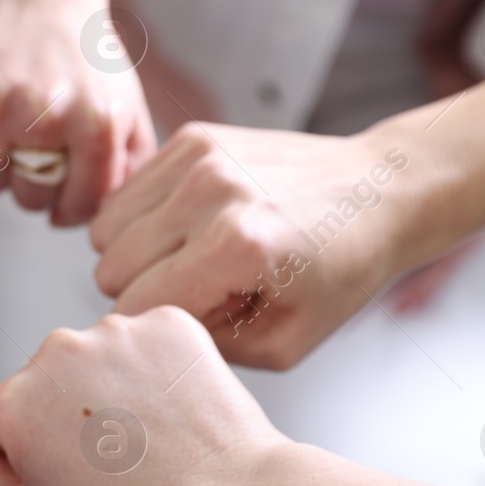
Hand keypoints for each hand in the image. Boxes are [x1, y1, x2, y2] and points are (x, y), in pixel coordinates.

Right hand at [0, 0, 154, 223]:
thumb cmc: (85, 56)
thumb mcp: (128, 104)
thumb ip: (133, 165)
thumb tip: (113, 217)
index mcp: (97, 122)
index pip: (80, 205)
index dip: (73, 207)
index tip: (67, 193)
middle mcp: (46, 115)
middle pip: (29, 198)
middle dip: (35, 186)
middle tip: (37, 155)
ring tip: (12, 132)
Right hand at [0, 307, 285, 485]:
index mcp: (14, 402)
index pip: (1, 416)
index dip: (33, 451)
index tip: (72, 472)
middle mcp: (55, 352)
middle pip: (48, 379)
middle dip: (69, 410)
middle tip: (113, 458)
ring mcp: (113, 331)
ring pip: (98, 355)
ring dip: (114, 384)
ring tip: (150, 435)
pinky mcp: (165, 320)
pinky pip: (148, 340)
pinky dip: (158, 367)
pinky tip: (174, 409)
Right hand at [89, 122, 415, 368]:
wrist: (379, 192)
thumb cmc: (339, 271)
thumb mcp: (283, 343)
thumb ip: (206, 348)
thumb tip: (146, 333)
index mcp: (239, 247)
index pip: (136, 306)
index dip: (153, 329)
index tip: (188, 326)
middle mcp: (211, 193)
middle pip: (110, 268)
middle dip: (140, 291)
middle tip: (192, 293)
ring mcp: (199, 158)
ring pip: (105, 230)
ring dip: (134, 254)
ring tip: (186, 259)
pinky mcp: (193, 137)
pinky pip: (125, 194)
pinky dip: (142, 218)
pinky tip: (186, 227)